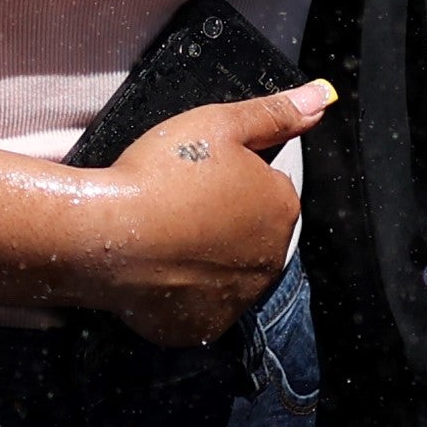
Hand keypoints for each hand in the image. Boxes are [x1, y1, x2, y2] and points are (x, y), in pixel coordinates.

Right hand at [75, 82, 333, 348]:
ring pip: (226, 272)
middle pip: (250, 233)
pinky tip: (156, 268)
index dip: (231, 177)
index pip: (268, 187)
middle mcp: (271, 260)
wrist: (104, 235)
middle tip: (178, 203)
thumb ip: (274, 112)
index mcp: (281, 208)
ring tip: (164, 235)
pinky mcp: (201, 328)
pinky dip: (180, 292)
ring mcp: (237, 300)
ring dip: (205, 257)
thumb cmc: (159, 176)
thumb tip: (322, 98)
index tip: (197, 174)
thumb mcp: (218, 123)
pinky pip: (196, 307)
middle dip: (223, 219)